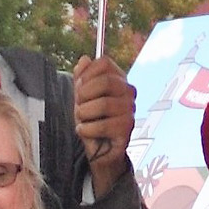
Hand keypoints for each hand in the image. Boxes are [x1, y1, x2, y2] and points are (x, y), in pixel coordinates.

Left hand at [71, 54, 132, 192]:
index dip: (86, 74)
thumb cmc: (91, 120)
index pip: (104, 63)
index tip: (78, 88)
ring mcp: (130, 110)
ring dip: (84, 114)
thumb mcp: (81, 97)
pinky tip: (85, 131)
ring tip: (82, 120)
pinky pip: (104, 125)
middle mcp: (128, 92)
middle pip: (106, 81)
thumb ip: (81, 77)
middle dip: (84, 95)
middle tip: (79, 106)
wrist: (98, 149)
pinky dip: (87, 129)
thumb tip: (85, 59)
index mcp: (118, 79)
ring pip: (104, 104)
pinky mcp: (127, 129)